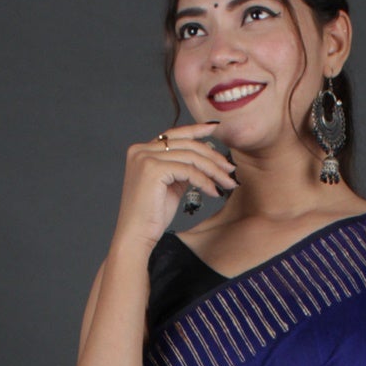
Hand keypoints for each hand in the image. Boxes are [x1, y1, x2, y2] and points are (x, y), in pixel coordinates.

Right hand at [113, 122, 237, 248]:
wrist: (136, 236)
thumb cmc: (151, 217)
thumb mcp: (170, 187)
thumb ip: (181, 170)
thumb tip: (201, 161)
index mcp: (142, 151)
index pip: (174, 134)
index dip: (195, 130)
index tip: (214, 129)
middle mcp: (141, 150)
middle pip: (186, 144)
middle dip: (212, 156)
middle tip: (230, 169)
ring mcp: (146, 158)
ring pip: (190, 157)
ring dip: (213, 170)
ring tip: (227, 183)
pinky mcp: (153, 169)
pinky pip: (188, 171)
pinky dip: (204, 181)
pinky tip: (214, 192)